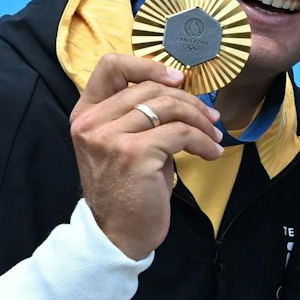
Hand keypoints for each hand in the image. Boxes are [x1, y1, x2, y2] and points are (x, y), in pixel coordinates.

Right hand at [70, 54, 224, 259]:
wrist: (118, 234)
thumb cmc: (128, 189)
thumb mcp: (125, 144)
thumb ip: (139, 116)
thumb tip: (181, 92)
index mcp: (85, 114)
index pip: (110, 66)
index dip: (148, 65)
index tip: (178, 80)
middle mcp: (91, 122)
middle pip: (150, 88)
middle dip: (189, 101)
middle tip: (211, 118)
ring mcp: (110, 137)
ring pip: (168, 107)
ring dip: (200, 120)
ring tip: (214, 136)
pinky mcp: (134, 154)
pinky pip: (180, 134)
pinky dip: (203, 141)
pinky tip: (212, 153)